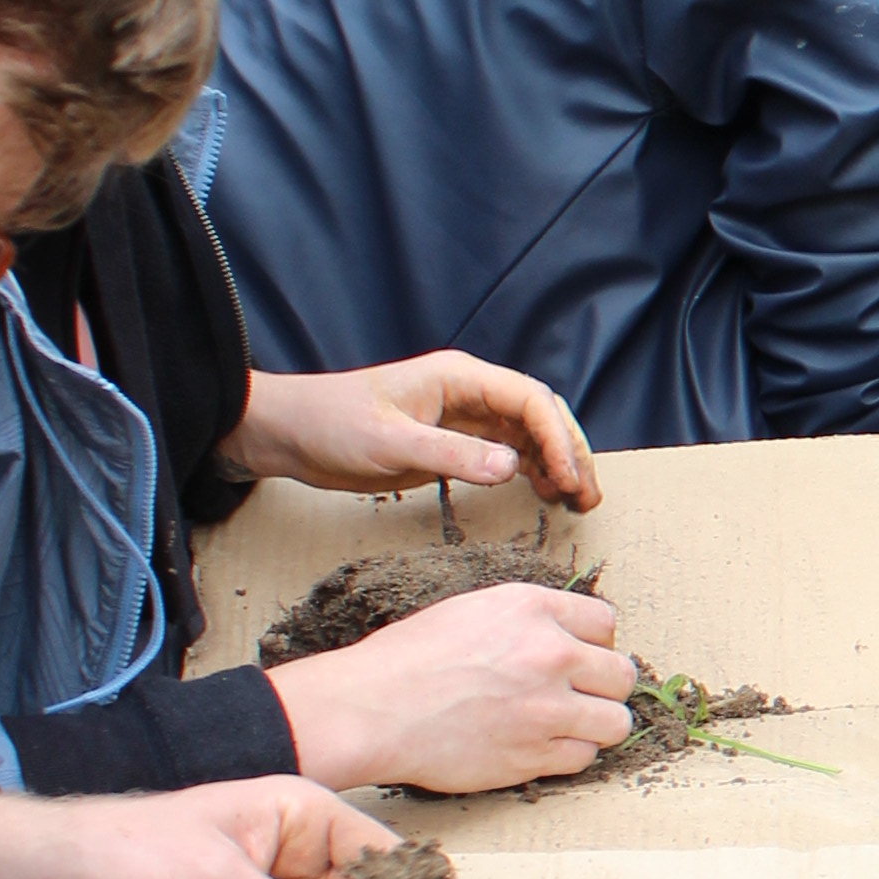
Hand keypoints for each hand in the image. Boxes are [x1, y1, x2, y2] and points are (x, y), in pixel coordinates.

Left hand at [236, 354, 597, 507]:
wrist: (290, 432)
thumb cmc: (331, 425)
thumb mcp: (390, 443)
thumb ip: (452, 454)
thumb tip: (512, 466)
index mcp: (459, 377)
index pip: (530, 400)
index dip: (557, 438)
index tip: (568, 478)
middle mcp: (470, 392)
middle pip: (541, 415)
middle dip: (570, 451)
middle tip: (588, 495)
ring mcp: (464, 416)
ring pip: (529, 434)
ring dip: (557, 463)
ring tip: (577, 500)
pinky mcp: (453, 441)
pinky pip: (507, 451)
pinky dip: (532, 470)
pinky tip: (544, 492)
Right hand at [272, 582, 638, 793]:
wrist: (370, 711)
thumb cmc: (405, 661)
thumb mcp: (470, 611)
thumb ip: (526, 621)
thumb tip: (563, 636)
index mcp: (532, 609)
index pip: (606, 622)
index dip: (594, 643)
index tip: (578, 657)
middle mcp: (549, 654)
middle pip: (622, 675)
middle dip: (603, 686)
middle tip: (575, 695)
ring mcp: (546, 708)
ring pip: (615, 722)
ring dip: (596, 725)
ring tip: (565, 725)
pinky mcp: (534, 756)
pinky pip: (584, 758)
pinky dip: (568, 755)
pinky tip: (539, 747)